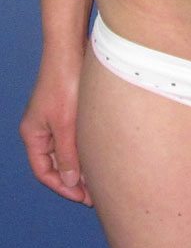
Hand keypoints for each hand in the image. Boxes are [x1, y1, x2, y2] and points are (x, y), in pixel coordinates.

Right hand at [19, 47, 93, 206]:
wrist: (71, 50)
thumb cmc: (65, 84)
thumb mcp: (65, 124)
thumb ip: (67, 154)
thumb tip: (70, 180)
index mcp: (33, 134)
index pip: (44, 171)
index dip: (62, 186)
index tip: (83, 197)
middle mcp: (41, 128)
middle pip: (55, 163)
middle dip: (73, 179)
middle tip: (94, 194)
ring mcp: (54, 118)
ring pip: (66, 150)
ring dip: (81, 165)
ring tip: (99, 178)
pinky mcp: (68, 109)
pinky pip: (74, 137)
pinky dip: (84, 149)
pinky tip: (100, 154)